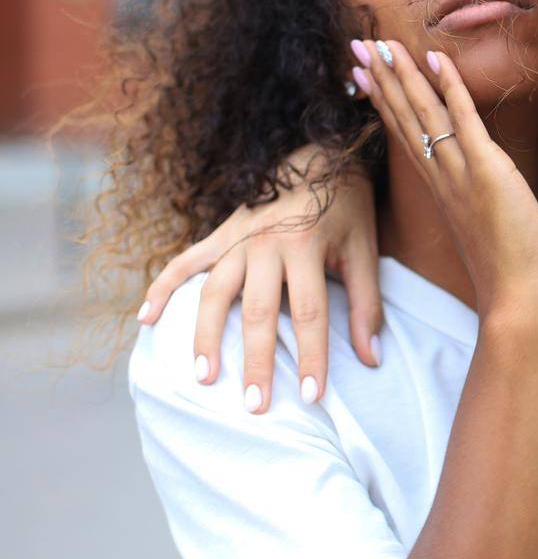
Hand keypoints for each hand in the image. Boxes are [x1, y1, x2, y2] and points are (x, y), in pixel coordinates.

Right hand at [137, 143, 382, 411]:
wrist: (319, 154)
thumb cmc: (347, 208)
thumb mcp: (365, 250)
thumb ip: (367, 303)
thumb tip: (371, 358)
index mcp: (304, 247)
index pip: (309, 314)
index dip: (311, 357)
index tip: (310, 396)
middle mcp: (264, 244)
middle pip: (256, 312)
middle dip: (254, 361)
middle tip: (254, 405)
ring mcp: (236, 238)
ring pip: (213, 293)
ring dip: (204, 336)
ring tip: (204, 377)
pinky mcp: (219, 233)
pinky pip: (184, 262)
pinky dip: (160, 289)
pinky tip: (145, 320)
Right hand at [352, 39, 537, 312]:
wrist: (519, 300)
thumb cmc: (510, 274)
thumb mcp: (487, 230)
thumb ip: (476, 204)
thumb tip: (479, 192)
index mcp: (440, 190)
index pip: (405, 135)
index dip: (384, 101)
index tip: (363, 74)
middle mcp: (442, 179)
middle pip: (404, 119)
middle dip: (381, 78)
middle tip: (358, 44)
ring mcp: (460, 174)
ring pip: (424, 115)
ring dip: (404, 75)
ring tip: (384, 43)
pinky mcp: (487, 172)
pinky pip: (465, 121)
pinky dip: (451, 88)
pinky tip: (437, 59)